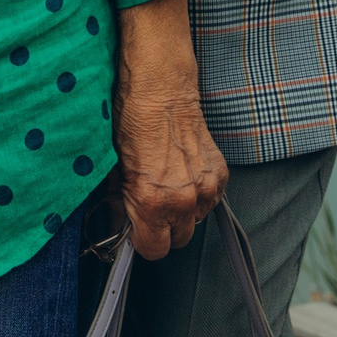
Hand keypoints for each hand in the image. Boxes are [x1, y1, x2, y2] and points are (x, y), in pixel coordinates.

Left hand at [116, 0, 225, 258]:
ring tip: (166, 182)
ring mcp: (207, 187)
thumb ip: (121, 203)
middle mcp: (184, 200)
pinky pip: (210, 200)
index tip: (136, 229)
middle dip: (163, 229)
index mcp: (154, 201)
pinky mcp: (220, 174)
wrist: (160, 84)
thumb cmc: (130, 118)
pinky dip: (197, 192)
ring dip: (182, 211)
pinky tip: (182, 171)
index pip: (154, 251)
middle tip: (149, 206)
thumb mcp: (115, 166)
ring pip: (195, 221)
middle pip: (178, 241)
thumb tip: (122, 225)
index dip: (142, 241)